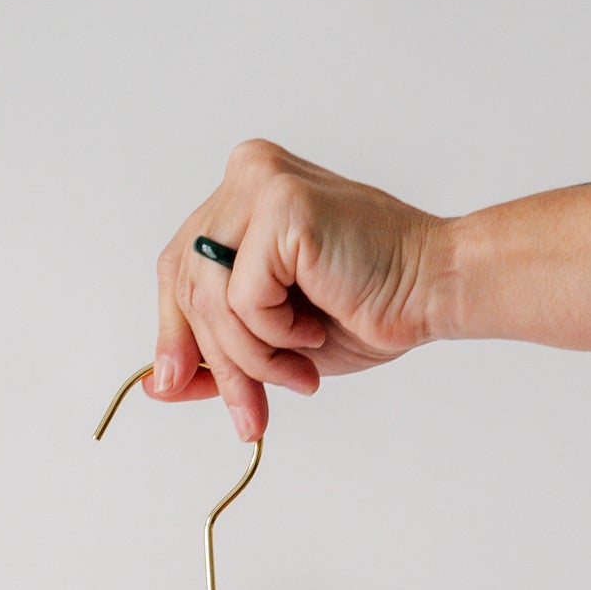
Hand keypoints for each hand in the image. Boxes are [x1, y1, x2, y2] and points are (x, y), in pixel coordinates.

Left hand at [151, 139, 446, 439]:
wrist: (434, 291)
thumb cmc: (368, 306)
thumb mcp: (273, 340)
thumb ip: (214, 353)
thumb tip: (156, 386)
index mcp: (241, 195)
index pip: (177, 268)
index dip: (173, 333)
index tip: (175, 386)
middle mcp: (246, 175)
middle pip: (187, 284)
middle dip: (217, 362)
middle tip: (249, 414)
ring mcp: (261, 183)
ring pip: (210, 297)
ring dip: (251, 357)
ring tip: (298, 372)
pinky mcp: (282, 205)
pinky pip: (243, 297)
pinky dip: (275, 335)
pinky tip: (315, 330)